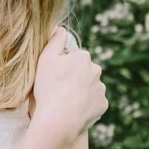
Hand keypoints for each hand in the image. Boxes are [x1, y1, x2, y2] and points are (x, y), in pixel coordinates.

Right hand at [31, 28, 106, 143]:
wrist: (58, 119)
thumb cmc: (49, 88)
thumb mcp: (45, 60)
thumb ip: (55, 42)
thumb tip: (62, 29)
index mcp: (83, 57)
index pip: (75, 58)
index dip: (64, 67)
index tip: (55, 77)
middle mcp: (96, 70)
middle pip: (85, 72)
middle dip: (76, 78)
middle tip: (60, 89)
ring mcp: (101, 88)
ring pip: (91, 87)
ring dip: (82, 91)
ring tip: (66, 102)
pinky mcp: (103, 104)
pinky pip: (94, 102)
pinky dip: (87, 105)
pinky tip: (74, 110)